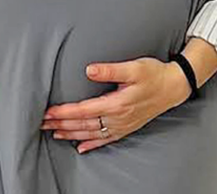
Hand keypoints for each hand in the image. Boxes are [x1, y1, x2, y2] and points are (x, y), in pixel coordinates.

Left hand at [39, 57, 190, 152]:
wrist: (174, 87)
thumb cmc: (154, 74)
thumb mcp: (134, 67)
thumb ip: (110, 70)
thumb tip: (89, 70)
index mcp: (117, 103)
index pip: (84, 110)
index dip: (65, 112)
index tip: (49, 112)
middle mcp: (118, 118)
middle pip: (84, 124)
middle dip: (62, 125)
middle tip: (42, 124)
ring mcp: (123, 125)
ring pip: (92, 133)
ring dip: (72, 134)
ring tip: (54, 133)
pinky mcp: (127, 127)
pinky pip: (106, 140)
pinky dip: (92, 144)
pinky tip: (81, 148)